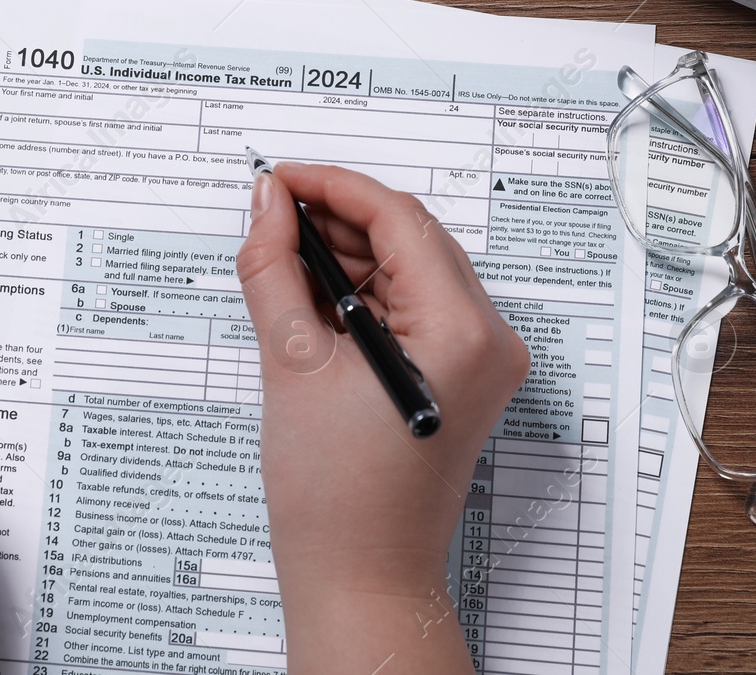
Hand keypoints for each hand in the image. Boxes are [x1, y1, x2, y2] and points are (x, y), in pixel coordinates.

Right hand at [236, 163, 529, 674]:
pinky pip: (412, 305)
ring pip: (409, 268)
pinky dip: (362, 291)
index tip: (281, 179)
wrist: (360, 576)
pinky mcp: (460, 375)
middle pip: (410, 238)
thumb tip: (267, 205)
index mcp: (463, 332)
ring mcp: (479, 359)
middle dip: (337, 218)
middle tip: (271, 211)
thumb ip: (274, 268)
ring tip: (282, 255)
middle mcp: (488, 340)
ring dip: (347, 254)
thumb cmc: (338, 498)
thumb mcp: (291, 364)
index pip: (399, 219)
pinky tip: (311, 294)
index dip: (332, 186)